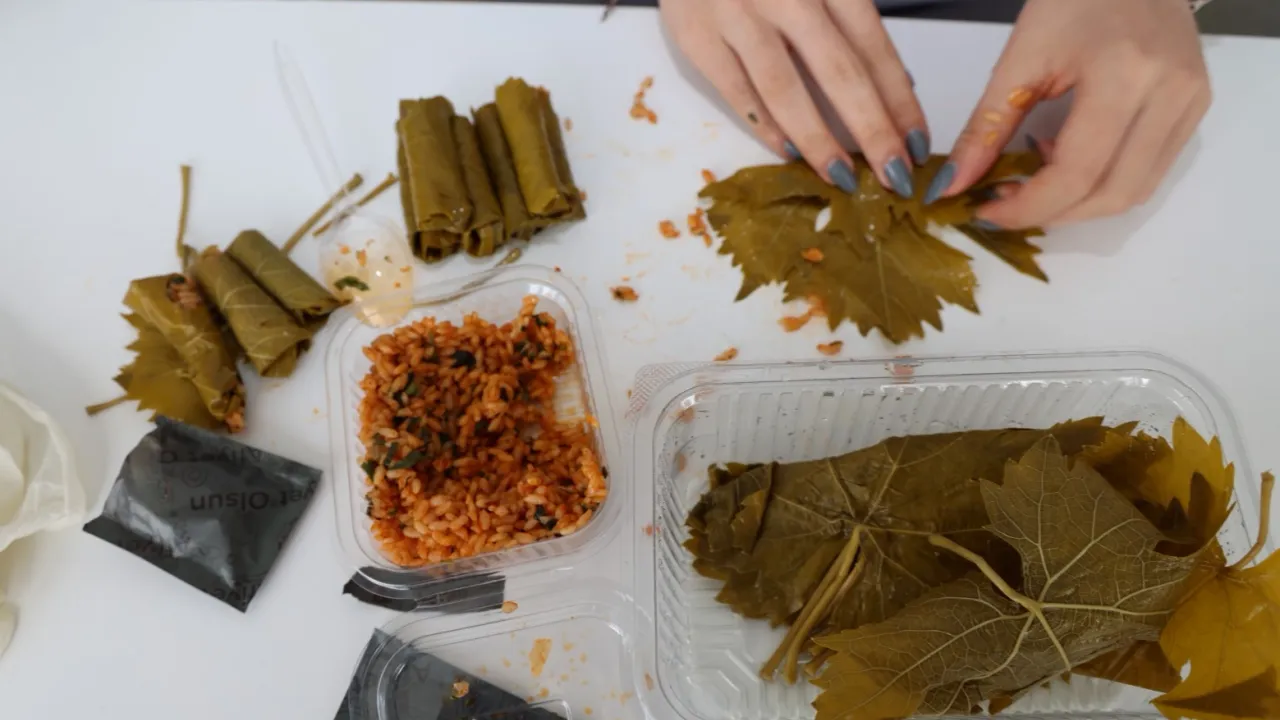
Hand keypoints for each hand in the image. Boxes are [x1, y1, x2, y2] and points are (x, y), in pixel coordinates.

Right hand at [661, 0, 927, 195]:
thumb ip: (849, 14)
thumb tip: (893, 81)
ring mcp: (738, 16)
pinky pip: (736, 90)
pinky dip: (763, 124)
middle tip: (893, 177)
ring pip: (785, 90)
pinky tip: (787, 151)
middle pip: (839, 73)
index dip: (898, 99)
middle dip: (872, 131)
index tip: (916, 141)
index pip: (873, 47)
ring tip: (842, 177)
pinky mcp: (696, 35)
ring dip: (818, 140)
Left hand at [926, 0, 1210, 227]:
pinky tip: (1070, 158)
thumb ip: (986, 127)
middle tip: (1006, 202)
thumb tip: (952, 185)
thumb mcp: (1020, 58)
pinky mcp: (1196, 108)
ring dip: (1079, 204)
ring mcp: (1191, 102)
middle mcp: (1171, 93)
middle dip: (1052, 213)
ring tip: (1036, 179)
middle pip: (1111, 194)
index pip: (1077, 172)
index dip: (1027, 207)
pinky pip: (1150, 170)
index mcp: (1125, 74)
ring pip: (1135, 191)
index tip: (986, 213)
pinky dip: (1104, 181)